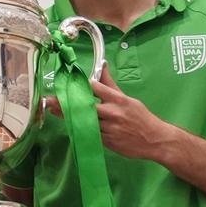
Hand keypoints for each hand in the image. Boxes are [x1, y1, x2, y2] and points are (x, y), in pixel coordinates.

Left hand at [45, 64, 174, 161]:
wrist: (155, 140)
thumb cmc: (141, 117)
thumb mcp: (128, 98)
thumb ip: (110, 84)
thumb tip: (103, 65)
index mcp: (118, 100)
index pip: (94, 88)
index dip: (80, 86)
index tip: (66, 84)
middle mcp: (112, 113)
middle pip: (84, 107)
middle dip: (66, 104)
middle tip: (50, 101)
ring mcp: (109, 129)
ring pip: (84, 122)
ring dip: (68, 117)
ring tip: (53, 111)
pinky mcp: (107, 142)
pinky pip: (90, 134)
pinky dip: (79, 129)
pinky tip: (69, 124)